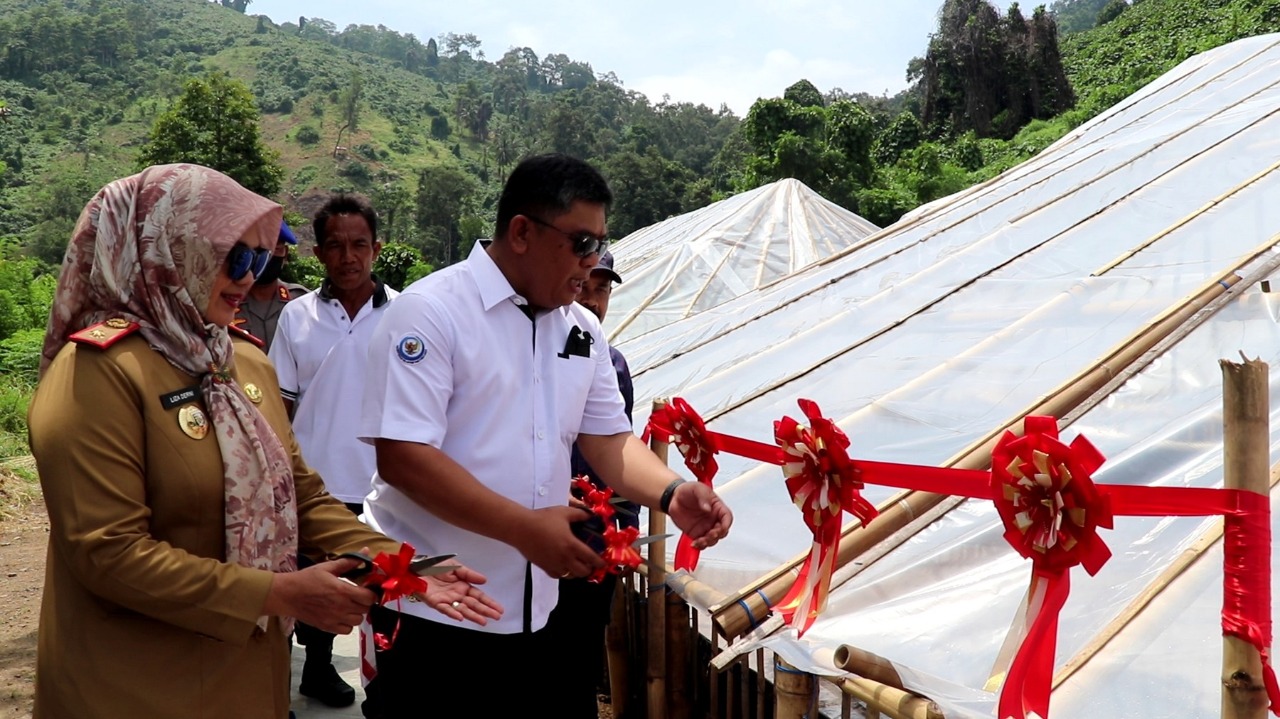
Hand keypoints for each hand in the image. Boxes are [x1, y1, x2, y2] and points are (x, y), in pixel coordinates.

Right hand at [264, 556, 378, 633]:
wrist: (287, 595)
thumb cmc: (306, 579)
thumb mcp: (327, 567)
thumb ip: (349, 562)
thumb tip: (366, 552)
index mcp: (342, 590)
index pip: (370, 598)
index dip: (372, 593)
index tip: (367, 589)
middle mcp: (341, 607)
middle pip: (366, 609)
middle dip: (365, 602)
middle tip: (358, 596)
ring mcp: (334, 619)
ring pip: (358, 621)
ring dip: (357, 613)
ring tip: (350, 605)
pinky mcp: (327, 627)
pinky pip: (347, 630)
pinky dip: (347, 624)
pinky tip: (342, 615)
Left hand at [419, 563, 503, 625]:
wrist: (417, 567)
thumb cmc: (435, 566)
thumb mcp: (455, 566)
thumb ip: (469, 574)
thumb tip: (485, 580)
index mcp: (463, 586)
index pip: (479, 596)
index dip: (489, 602)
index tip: (499, 609)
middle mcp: (457, 595)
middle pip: (473, 605)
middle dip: (485, 611)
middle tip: (496, 617)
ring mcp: (447, 600)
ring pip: (462, 610)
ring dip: (472, 615)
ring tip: (483, 621)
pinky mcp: (436, 603)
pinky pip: (445, 609)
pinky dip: (453, 613)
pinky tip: (460, 617)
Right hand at [513, 505, 603, 578]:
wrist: (521, 528)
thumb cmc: (542, 519)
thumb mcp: (564, 512)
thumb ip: (580, 514)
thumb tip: (590, 516)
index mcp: (571, 545)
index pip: (591, 558)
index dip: (599, 562)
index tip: (603, 563)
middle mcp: (564, 558)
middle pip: (582, 572)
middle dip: (589, 569)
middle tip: (590, 563)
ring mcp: (554, 564)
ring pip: (570, 576)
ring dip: (576, 572)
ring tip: (577, 565)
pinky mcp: (544, 567)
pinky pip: (558, 575)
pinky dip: (564, 573)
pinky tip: (563, 566)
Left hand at [667, 482, 732, 549]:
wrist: (673, 497)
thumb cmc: (688, 490)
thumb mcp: (697, 489)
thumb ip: (704, 497)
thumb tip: (708, 508)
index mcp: (717, 507)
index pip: (727, 517)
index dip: (726, 524)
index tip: (721, 528)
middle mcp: (713, 519)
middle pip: (722, 531)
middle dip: (717, 535)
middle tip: (709, 534)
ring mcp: (705, 527)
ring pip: (713, 540)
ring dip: (708, 542)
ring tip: (699, 540)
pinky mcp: (696, 533)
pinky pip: (701, 543)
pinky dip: (699, 546)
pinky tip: (694, 543)